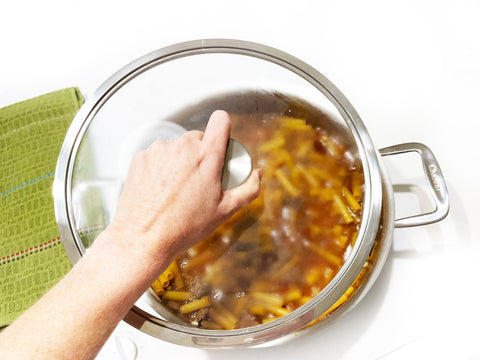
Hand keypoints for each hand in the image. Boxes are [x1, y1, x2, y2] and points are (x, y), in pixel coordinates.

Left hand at [108, 110, 261, 264]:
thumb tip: (258, 174)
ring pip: (176, 147)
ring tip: (176, 187)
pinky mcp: (140, 157)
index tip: (221, 143)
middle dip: (201, 152)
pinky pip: (156, 155)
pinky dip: (160, 167)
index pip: (220, 120)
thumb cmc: (184, 227)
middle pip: (197, 137)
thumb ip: (248, 190)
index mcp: (207, 156)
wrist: (144, 238)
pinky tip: (159, 188)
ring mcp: (159, 150)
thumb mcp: (224, 211)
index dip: (223, 128)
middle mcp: (182, 147)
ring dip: (179, 160)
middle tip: (198, 178)